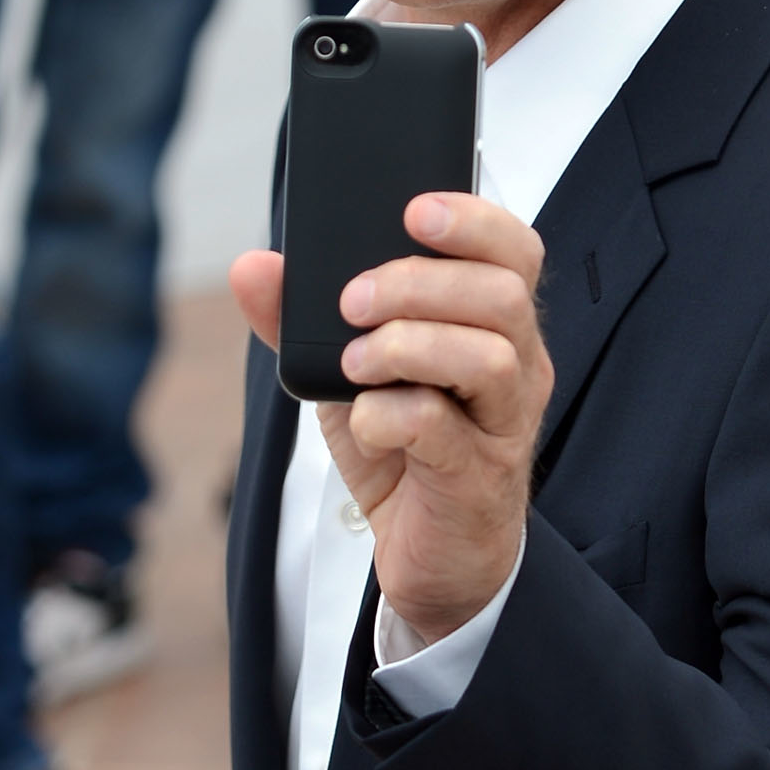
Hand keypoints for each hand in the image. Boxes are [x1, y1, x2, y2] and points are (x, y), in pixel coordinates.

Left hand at [231, 194, 551, 644]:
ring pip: (488, 355)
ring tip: (354, 364)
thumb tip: (252, 268)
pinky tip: (364, 423)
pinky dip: (388, 415)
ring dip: (407, 345)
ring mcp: (504, 424)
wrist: (432, 560)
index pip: (514, 253)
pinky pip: (442, 428)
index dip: (472, 221)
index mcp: (494, 328)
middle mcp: (516, 368)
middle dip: (417, 283)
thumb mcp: (345, 377)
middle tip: (353, 302)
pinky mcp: (478, 479)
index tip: (411, 210)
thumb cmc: (404, 455)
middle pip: (502, 294)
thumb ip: (301, 320)